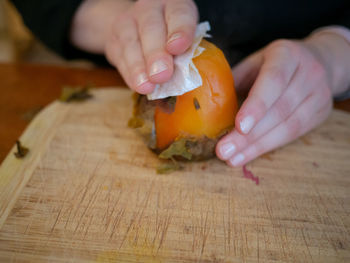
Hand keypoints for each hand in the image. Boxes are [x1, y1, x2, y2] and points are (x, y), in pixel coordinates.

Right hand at [104, 0, 197, 93]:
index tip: (177, 48)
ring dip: (139, 68)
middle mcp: (149, 8)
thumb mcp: (184, 39)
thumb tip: (184, 78)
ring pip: (131, 43)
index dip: (180, 31)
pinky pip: (120, 57)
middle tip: (161, 75)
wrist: (138, 28)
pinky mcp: (114, 38)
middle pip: (151, 29)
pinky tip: (137, 85)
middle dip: (156, 54)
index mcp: (174, 4)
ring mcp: (128, 21)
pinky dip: (129, 73)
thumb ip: (185, 53)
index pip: (179, 14)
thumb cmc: (170, 37)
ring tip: (147, 86)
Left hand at [216, 30, 349, 166]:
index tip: (239, 126)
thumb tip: (204, 104)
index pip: (273, 80)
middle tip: (223, 151)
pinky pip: (294, 135)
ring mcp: (319, 94)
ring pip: (288, 126)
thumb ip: (234, 80)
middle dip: (249, 135)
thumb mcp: (253, 63)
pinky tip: (246, 155)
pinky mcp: (321, 113)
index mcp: (286, 55)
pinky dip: (267, 147)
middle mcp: (309, 72)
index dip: (257, 105)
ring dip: (256, 146)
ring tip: (231, 158)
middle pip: (279, 109)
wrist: (319, 61)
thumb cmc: (274, 63)